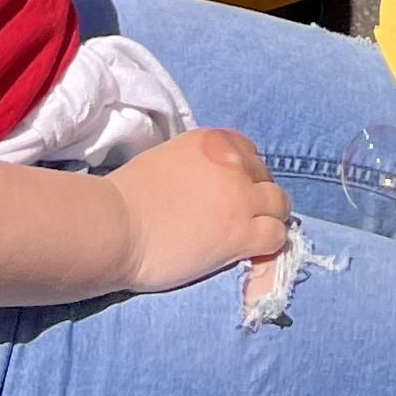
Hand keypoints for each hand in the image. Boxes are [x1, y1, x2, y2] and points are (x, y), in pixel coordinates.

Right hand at [109, 128, 291, 292]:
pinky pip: (275, 236)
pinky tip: (253, 255)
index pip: (248, 152)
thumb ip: (194, 166)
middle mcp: (232, 162)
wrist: (115, 226)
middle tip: (241, 220)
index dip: (245, 175)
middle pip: (266, 178)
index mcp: (211, 141)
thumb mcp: (167, 161)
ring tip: (252, 239)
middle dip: (257, 197)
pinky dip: (270, 245)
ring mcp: (239, 197)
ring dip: (270, 220)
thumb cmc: (127, 197)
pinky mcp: (240, 233)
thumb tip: (202, 185)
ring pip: (279, 205)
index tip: (235, 193)